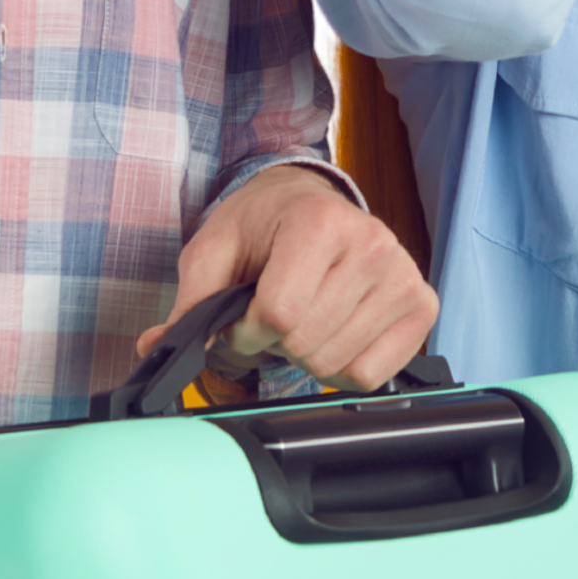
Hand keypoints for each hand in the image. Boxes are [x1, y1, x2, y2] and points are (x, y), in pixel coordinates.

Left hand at [130, 167, 439, 397]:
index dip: (245, 331)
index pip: (279, 314)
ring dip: (305, 355)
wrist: (308, 203)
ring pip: (336, 364)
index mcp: (319, 221)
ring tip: (304, 316)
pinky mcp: (421, 306)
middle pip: (305, 343)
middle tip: (274, 312)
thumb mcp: (213, 250)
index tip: (241, 315)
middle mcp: (371, 244)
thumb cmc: (260, 226)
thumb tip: (156, 348)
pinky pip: (371, 375)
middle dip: (274, 342)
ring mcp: (403, 277)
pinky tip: (334, 332)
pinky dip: (341, 369)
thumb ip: (189, 302)